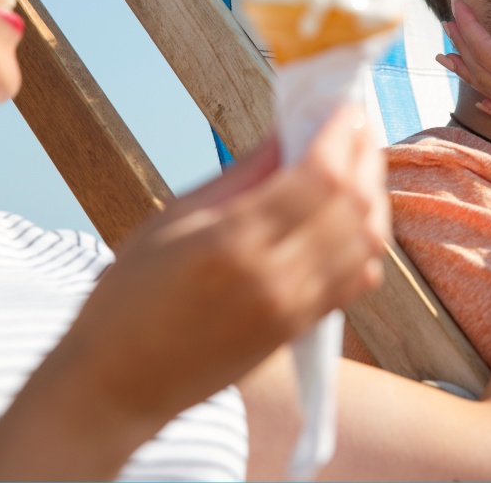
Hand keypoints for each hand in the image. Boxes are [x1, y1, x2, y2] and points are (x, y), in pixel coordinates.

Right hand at [63, 104, 387, 424]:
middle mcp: (275, 278)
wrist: (118, 385)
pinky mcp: (300, 331)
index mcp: (234, 243)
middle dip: (363, 156)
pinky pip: (356, 279)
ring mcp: (293, 309)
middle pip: (353, 206)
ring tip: (358, 162)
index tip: (345, 105)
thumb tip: (287, 130)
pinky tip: (351, 215)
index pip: (319, 176)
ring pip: (366, 242)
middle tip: (355, 125)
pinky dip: (365, 240)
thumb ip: (241, 174)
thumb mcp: (174, 218)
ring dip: (372, 195)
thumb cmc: (129, 297)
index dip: (340, 134)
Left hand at [437, 0, 490, 164]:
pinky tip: (482, 104)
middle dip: (461, 43)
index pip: (485, 48)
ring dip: (467, 69)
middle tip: (446, 24)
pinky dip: (488, 100)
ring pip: (487, 88)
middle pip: (479, 67)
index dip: (469, 25)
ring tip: (446, 59)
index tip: (454, 5)